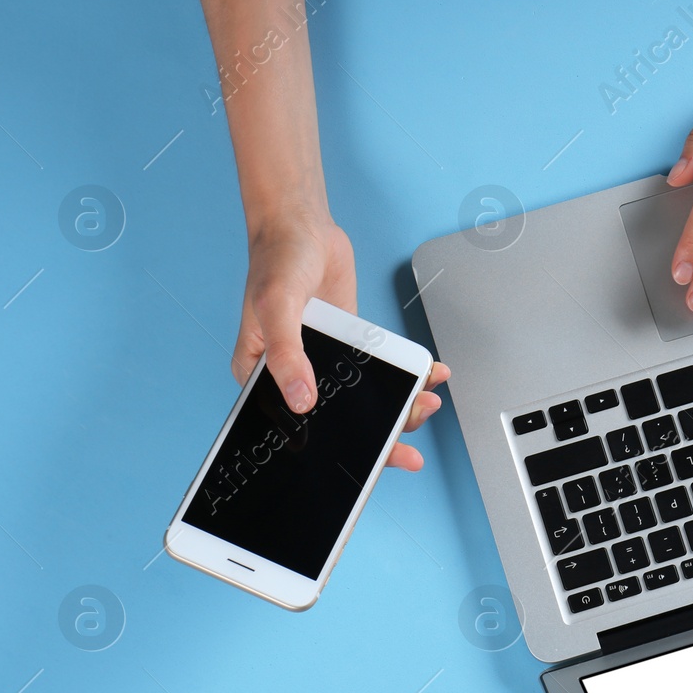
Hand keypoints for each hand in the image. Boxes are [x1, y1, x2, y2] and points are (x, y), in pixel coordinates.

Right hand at [235, 209, 449, 471]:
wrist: (302, 225)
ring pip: (364, 398)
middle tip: (408, 454)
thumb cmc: (276, 261)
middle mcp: (295, 374)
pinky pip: (380, 369)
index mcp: (263, 377)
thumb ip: (288, 355)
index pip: (296, 428)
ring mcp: (325, 361)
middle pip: (336, 421)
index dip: (329, 454)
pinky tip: (430, 375)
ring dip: (397, 406)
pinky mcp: (350, 345)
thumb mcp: (278, 307)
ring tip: (427, 406)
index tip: (364, 468)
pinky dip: (406, 374)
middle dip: (375, 438)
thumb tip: (302, 400)